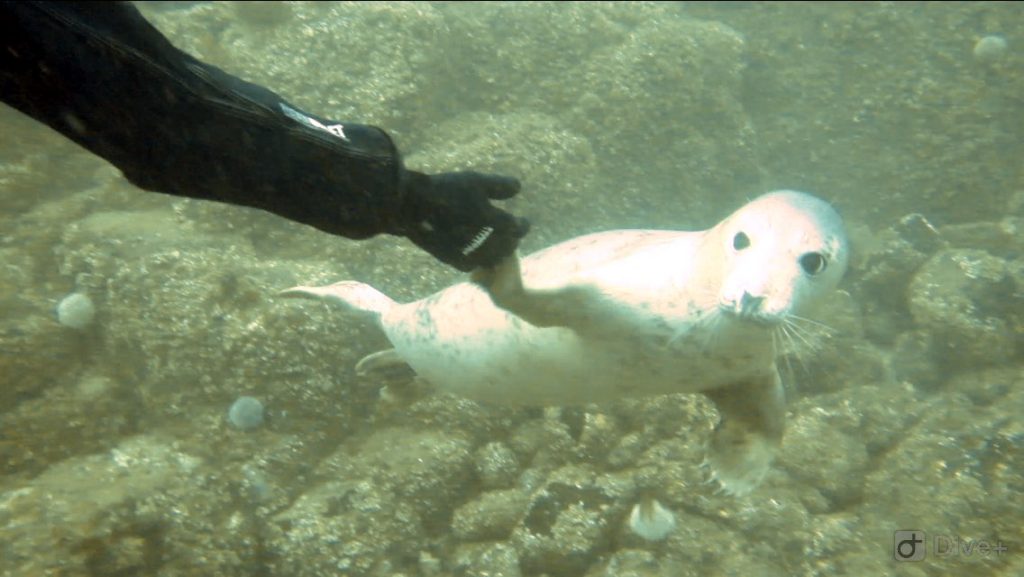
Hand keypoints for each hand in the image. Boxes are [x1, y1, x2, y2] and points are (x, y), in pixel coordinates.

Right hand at [397, 170, 530, 270]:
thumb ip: (500, 186)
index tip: (524, 222)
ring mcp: (467, 253)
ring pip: (491, 258)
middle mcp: (483, 241)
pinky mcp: (451, 260)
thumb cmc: (446, 190)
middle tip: (513, 236)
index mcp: (493, 221)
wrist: (412, 207)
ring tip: (498, 246)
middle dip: (512, 241)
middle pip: (506, 246)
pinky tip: (477, 253)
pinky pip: (471, 263)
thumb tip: (518, 188)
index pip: (517, 228)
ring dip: (498, 252)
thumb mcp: (475, 181)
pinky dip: (478, 259)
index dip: (523, 225)